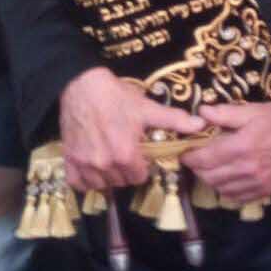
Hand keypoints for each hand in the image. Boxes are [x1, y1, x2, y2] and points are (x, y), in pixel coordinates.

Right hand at [59, 67, 205, 191]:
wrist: (81, 85)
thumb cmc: (116, 96)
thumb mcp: (147, 107)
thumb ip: (174, 119)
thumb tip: (201, 125)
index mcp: (126, 155)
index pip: (139, 177)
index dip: (141, 166)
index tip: (138, 154)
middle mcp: (105, 164)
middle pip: (121, 181)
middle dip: (126, 170)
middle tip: (124, 152)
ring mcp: (85, 164)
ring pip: (101, 184)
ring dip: (107, 176)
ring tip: (109, 157)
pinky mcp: (69, 160)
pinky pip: (79, 183)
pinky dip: (86, 179)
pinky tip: (92, 165)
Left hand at [181, 103, 270, 203]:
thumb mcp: (253, 110)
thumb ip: (226, 113)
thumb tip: (201, 112)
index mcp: (242, 146)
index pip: (205, 158)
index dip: (189, 156)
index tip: (184, 151)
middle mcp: (247, 169)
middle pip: (209, 176)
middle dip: (197, 168)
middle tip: (195, 157)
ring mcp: (256, 183)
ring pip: (220, 188)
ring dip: (210, 179)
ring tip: (209, 166)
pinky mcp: (264, 191)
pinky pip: (236, 197)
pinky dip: (225, 190)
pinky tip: (226, 178)